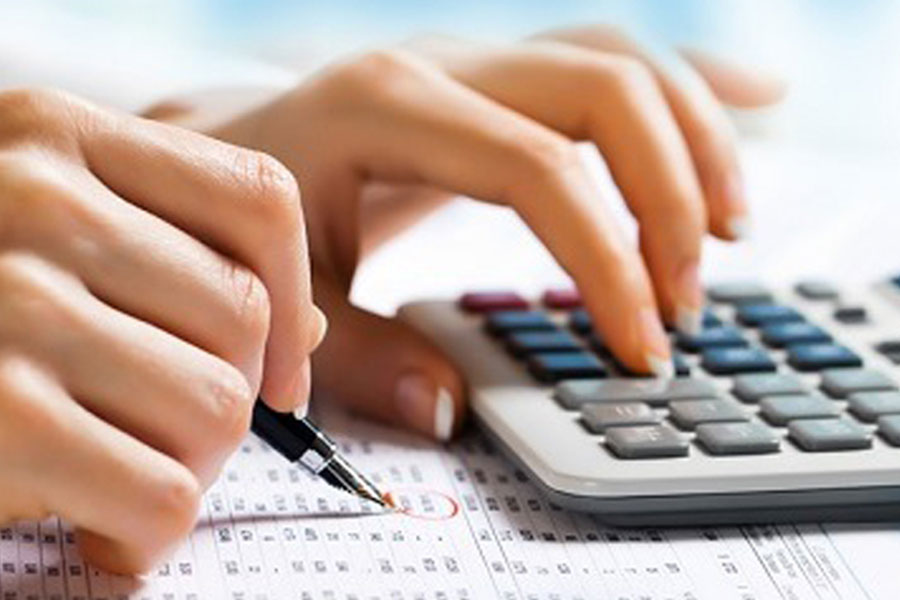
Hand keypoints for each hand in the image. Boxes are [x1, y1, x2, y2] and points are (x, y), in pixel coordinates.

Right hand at [0, 89, 324, 572]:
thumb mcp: (49, 239)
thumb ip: (173, 262)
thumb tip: (304, 331)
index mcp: (57, 136)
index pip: (258, 198)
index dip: (295, 292)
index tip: (279, 366)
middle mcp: (32, 199)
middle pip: (243, 313)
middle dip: (232, 397)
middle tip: (171, 434)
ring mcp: (9, 303)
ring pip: (219, 406)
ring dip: (192, 467)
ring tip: (131, 473)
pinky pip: (163, 493)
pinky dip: (150, 532)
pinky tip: (103, 526)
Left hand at [209, 25, 782, 440]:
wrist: (227, 144)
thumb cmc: (255, 216)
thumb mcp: (288, 292)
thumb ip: (360, 355)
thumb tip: (448, 408)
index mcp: (384, 107)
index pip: (536, 169)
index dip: (604, 259)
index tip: (638, 345)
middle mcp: (442, 62)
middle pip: (605, 91)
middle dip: (669, 199)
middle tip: (687, 301)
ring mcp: (477, 58)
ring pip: (620, 63)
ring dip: (696, 141)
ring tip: (728, 233)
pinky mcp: (502, 75)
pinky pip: (607, 60)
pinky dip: (688, 86)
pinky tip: (757, 98)